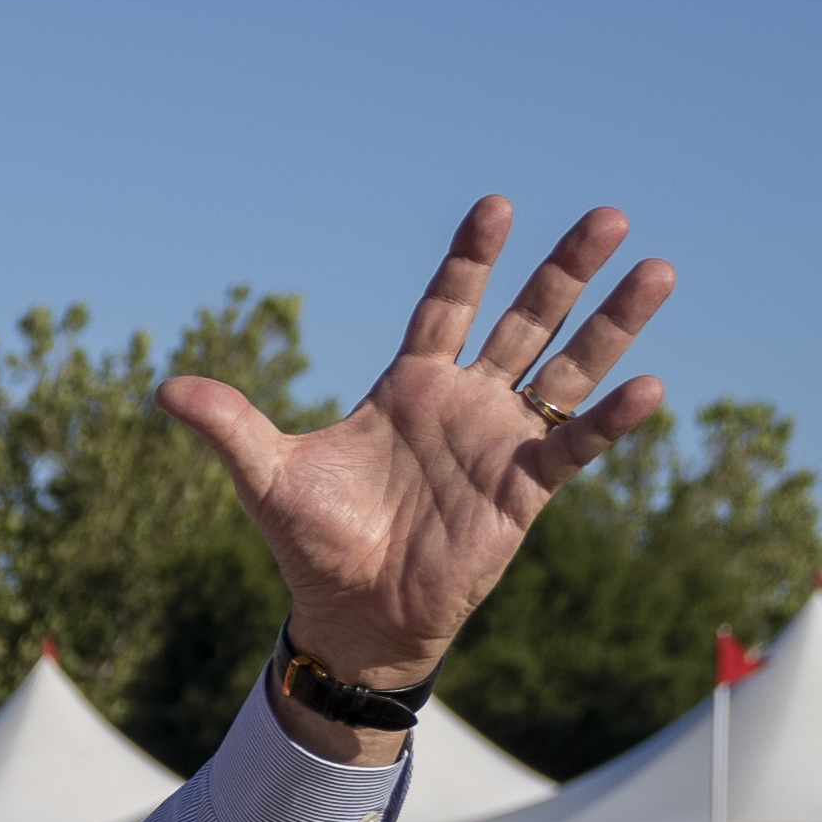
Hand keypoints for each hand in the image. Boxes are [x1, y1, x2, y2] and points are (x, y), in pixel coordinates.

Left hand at [162, 199, 673, 688]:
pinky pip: (574, 446)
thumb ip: (228, 425)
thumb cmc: (314, 543)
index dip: (471, 259)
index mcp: (408, 386)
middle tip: (609, 217)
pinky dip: (610, 420)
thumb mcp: (265, 475)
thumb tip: (163, 388)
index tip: (497, 206)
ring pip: (567, 369)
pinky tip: (648, 386)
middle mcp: (464, 403)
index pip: (446, 305)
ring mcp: (501, 442)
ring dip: (612, 325)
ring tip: (658, 271)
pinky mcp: (525, 491)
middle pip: (526, 320)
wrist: (350, 615)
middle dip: (564, 271)